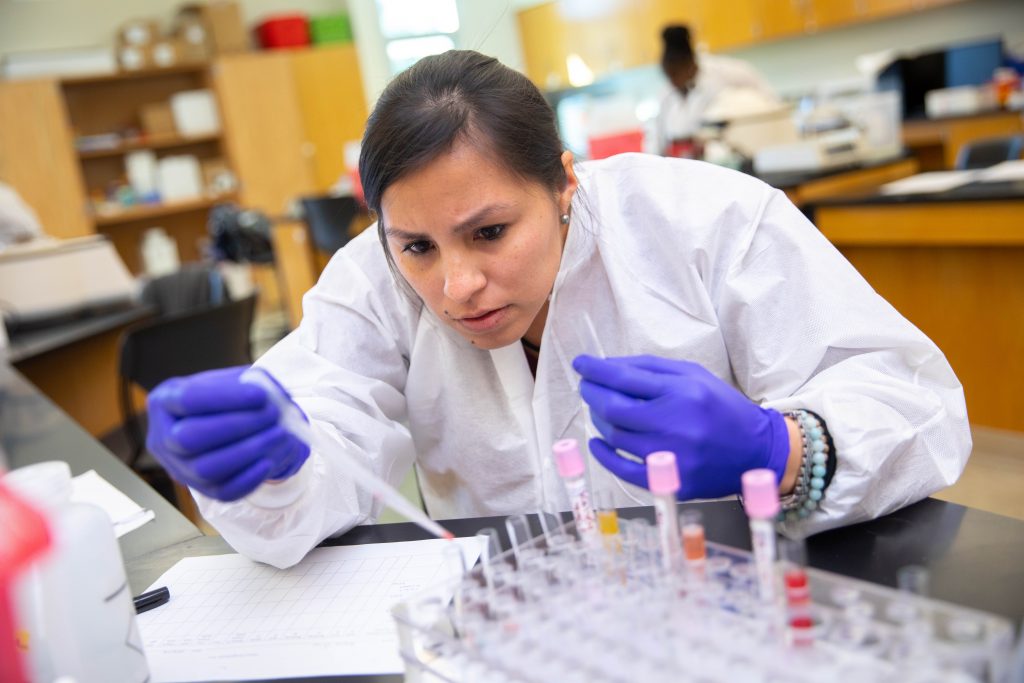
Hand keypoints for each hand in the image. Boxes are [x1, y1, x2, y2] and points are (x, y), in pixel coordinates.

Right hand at [146, 366, 309, 501]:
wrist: (227, 425)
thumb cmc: (226, 398)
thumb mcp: (229, 380)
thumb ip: (245, 382)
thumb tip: (268, 395)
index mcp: (164, 402)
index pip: (187, 400)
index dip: (225, 397)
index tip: (261, 395)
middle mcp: (162, 438)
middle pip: (190, 439)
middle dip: (236, 426)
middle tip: (272, 413)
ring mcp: (180, 468)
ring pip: (206, 470)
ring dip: (247, 452)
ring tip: (279, 434)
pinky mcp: (202, 489)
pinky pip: (223, 492)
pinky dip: (247, 479)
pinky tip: (269, 461)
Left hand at [573, 355, 789, 499]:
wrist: (757, 450)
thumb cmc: (721, 408)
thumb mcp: (694, 375)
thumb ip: (651, 368)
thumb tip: (608, 366)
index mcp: (683, 392)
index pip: (625, 378)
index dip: (596, 370)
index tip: (581, 364)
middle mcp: (676, 423)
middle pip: (614, 407)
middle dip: (592, 393)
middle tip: (586, 386)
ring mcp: (672, 456)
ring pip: (616, 435)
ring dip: (598, 419)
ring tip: (599, 409)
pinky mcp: (672, 481)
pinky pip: (623, 469)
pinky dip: (604, 454)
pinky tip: (597, 441)